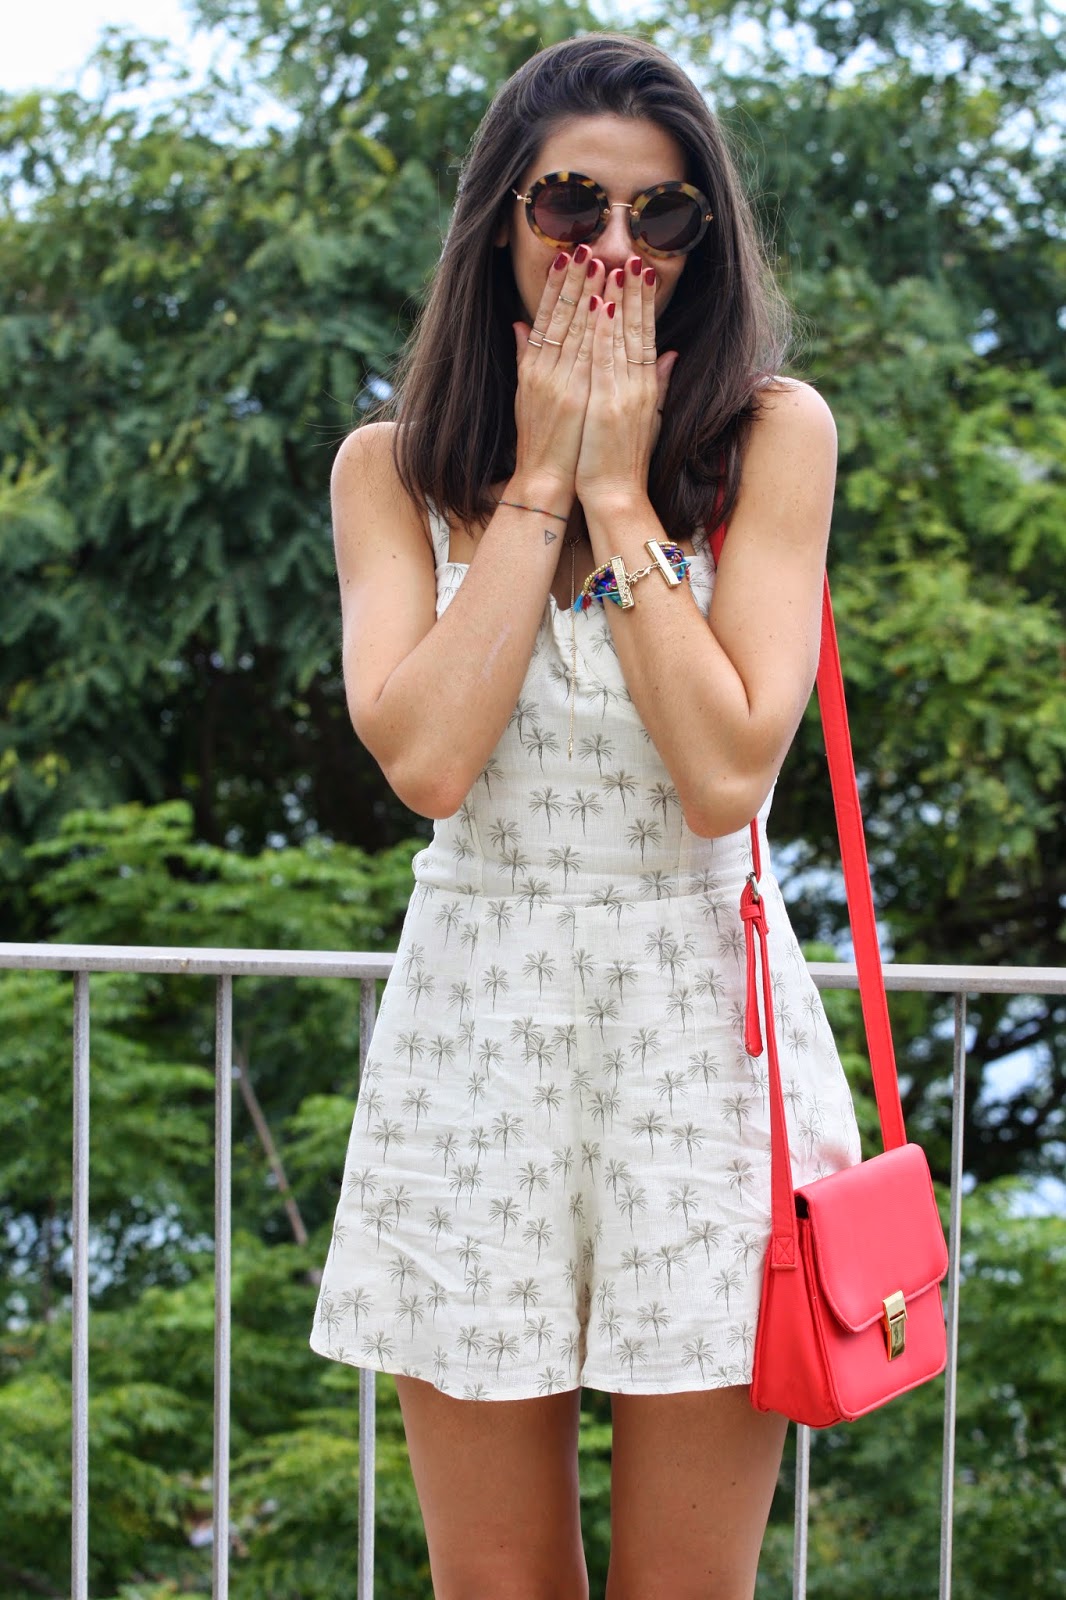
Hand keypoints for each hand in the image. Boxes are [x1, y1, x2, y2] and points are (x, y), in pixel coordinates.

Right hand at [512, 246, 604, 497]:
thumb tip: (520, 326)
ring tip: (599, 260)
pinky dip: (594, 328)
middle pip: (560, 315)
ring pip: (574, 328)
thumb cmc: (542, 442)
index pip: (546, 317)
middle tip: (585, 244)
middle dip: (573, 279)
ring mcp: (558, 382)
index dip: (556, 285)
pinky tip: (604, 304)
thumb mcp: (525, 395)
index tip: (566, 256)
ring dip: (588, 292)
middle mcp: (543, 370)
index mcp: (534, 368)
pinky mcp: (572, 397)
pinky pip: (585, 355)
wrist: (544, 479)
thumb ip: (525, 358)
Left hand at [574, 256, 677, 506]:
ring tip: (613, 266)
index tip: (643, 272)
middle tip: (632, 255)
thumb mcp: (647, 418)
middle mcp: (638, 385)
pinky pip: (603, 360)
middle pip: (636, 330)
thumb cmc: (624, 461)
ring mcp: (622, 393)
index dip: (644, 303)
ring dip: (616, 300)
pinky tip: (598, 305)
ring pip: (620, 338)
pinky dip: (601, 332)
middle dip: (633, 292)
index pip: (646, 335)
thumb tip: (670, 354)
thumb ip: (657, 384)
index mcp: (647, 386)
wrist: (616, 495)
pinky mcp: (604, 405)